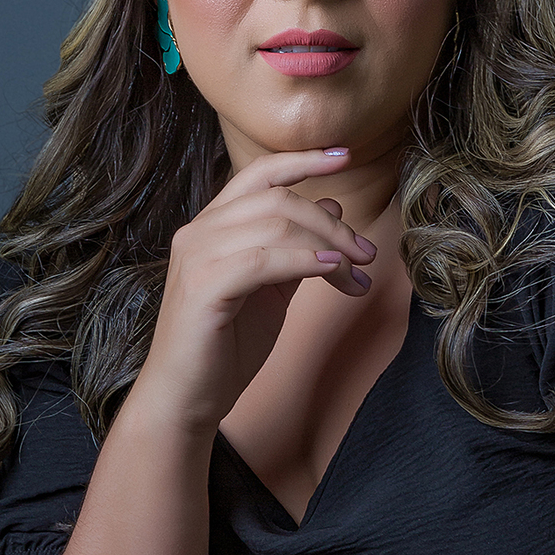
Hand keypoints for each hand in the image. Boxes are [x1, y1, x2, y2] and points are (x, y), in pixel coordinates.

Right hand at [132, 147, 376, 432]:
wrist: (187, 398)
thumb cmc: (225, 347)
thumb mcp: (272, 289)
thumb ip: (295, 248)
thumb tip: (330, 206)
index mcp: (212, 226)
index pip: (259, 174)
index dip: (303, 160)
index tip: (344, 156)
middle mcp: (199, 232)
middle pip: (279, 200)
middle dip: (333, 224)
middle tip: (368, 253)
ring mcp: (197, 256)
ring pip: (277, 225)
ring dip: (330, 247)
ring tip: (357, 273)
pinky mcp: (203, 286)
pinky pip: (265, 260)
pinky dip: (306, 261)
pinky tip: (334, 274)